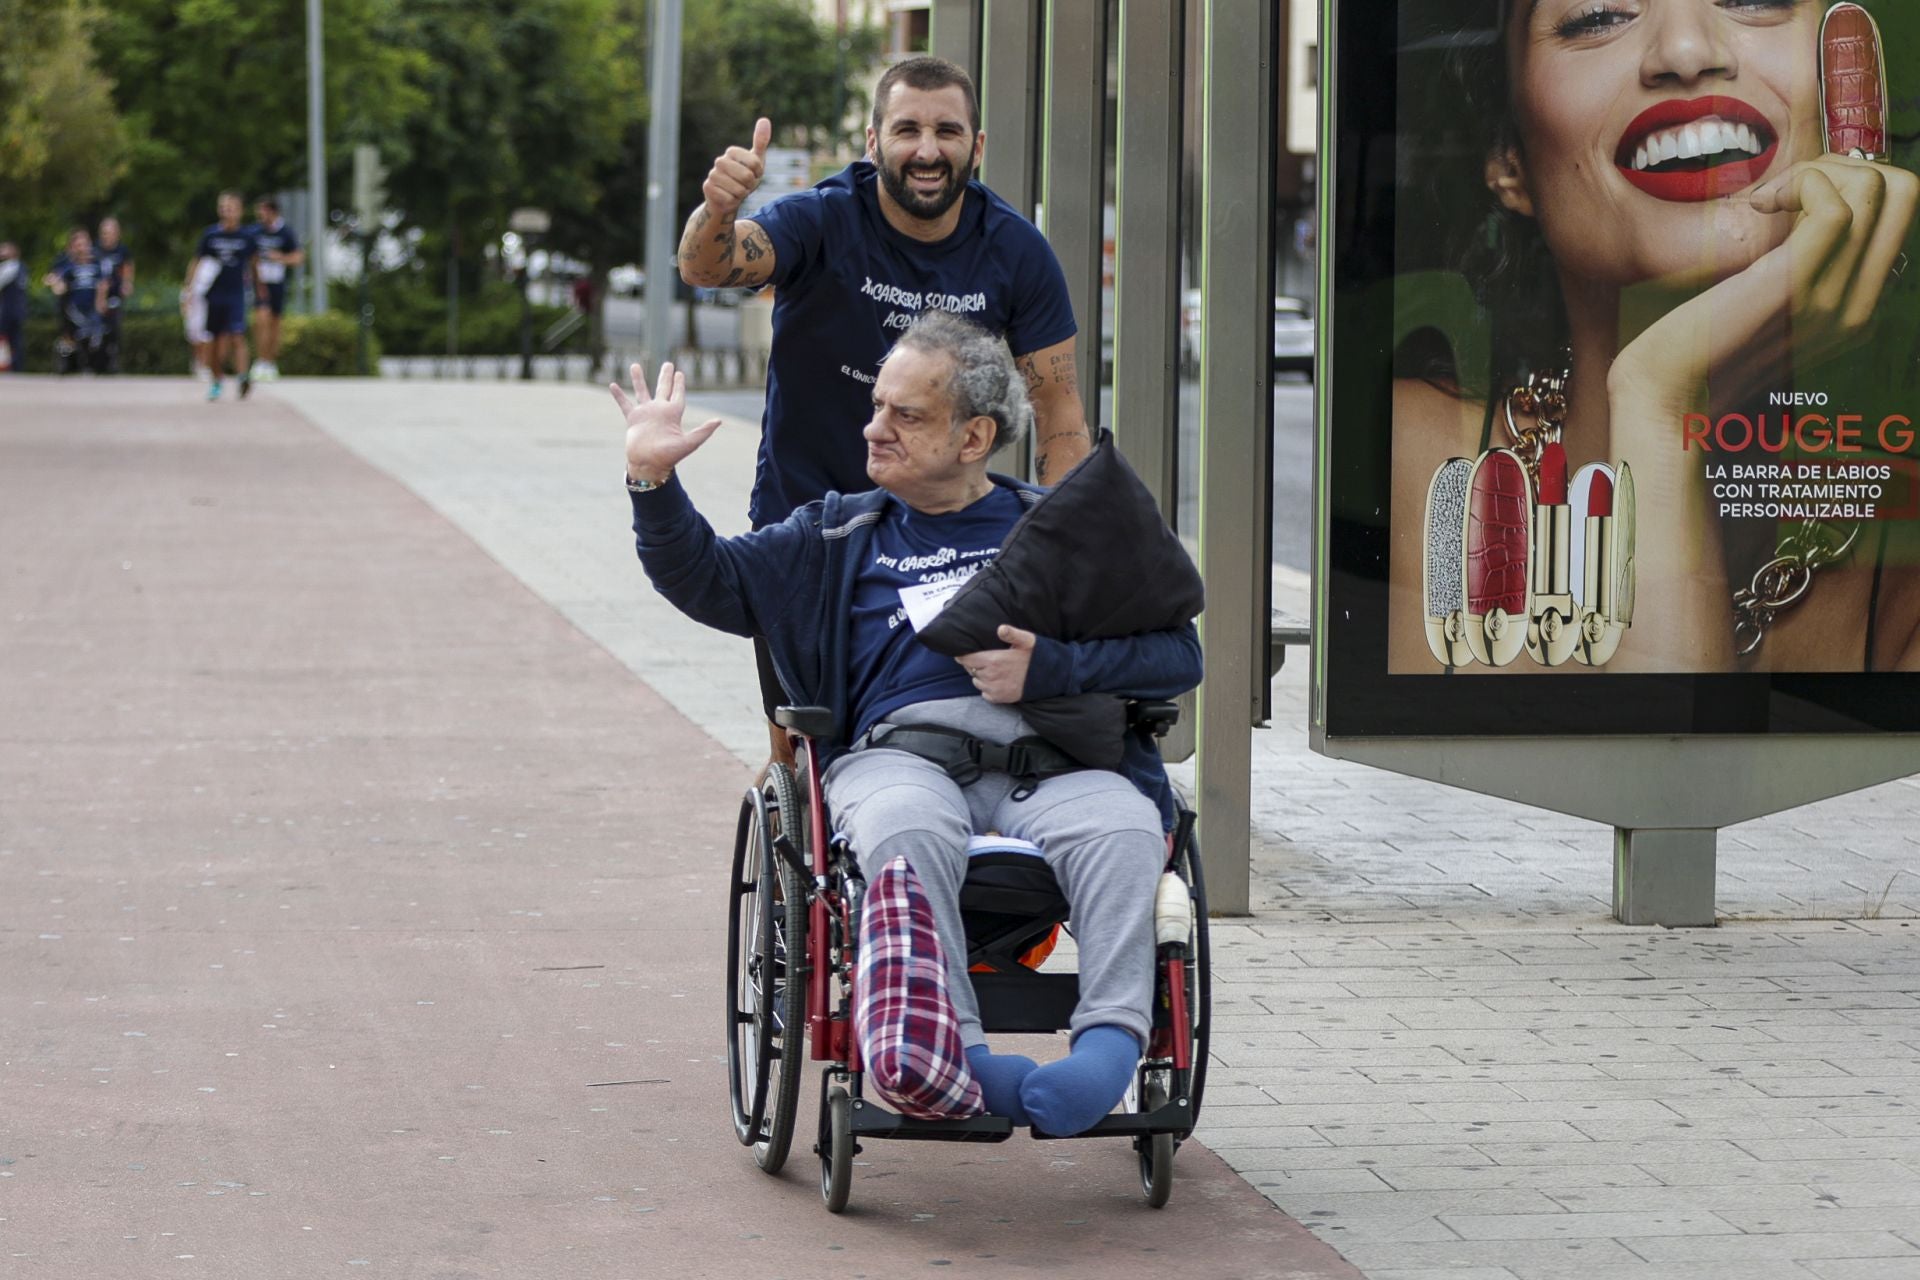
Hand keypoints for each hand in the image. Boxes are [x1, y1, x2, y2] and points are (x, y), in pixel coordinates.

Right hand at [610, 361, 721, 484]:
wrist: (649, 465)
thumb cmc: (669, 457)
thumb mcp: (689, 443)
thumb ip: (703, 431)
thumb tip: (719, 421)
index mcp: (673, 415)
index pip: (678, 395)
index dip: (679, 384)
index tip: (680, 373)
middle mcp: (659, 412)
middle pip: (663, 389)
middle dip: (666, 377)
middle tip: (668, 364)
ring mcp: (645, 414)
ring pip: (641, 391)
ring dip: (638, 379)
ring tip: (635, 365)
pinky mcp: (633, 419)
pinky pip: (624, 404)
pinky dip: (618, 395)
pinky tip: (612, 385)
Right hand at [701, 117, 771, 219]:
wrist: (727, 199)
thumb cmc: (744, 179)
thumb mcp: (756, 161)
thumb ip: (760, 142)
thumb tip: (765, 119)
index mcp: (732, 152)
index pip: (755, 163)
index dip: (758, 173)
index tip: (752, 174)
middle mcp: (720, 161)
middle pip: (747, 176)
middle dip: (750, 185)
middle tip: (744, 185)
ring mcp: (712, 174)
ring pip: (738, 189)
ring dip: (741, 194)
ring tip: (736, 192)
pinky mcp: (708, 188)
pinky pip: (730, 199)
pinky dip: (732, 202)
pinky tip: (727, 198)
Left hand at [958, 625, 1035, 703]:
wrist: (1049, 679)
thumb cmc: (1037, 657)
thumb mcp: (1027, 641)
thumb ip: (1012, 634)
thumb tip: (1000, 628)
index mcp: (994, 660)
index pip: (967, 659)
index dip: (963, 656)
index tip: (962, 653)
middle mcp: (991, 676)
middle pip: (971, 670)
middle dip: (974, 664)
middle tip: (986, 659)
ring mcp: (994, 689)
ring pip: (977, 682)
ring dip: (981, 676)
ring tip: (993, 670)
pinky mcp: (999, 698)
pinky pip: (985, 693)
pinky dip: (987, 688)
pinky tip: (998, 681)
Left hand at [1614, 158, 1916, 415]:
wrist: (1664, 393)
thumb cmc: (1698, 346)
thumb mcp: (1764, 308)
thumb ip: (1797, 275)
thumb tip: (1802, 217)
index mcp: (1858, 310)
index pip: (1898, 213)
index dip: (1848, 181)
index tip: (1790, 199)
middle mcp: (1859, 308)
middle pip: (1904, 192)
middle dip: (1843, 164)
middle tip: (1783, 189)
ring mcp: (1832, 300)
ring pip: (1875, 188)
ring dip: (1815, 170)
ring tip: (1765, 200)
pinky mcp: (1792, 287)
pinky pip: (1836, 208)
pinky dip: (1800, 183)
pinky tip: (1757, 205)